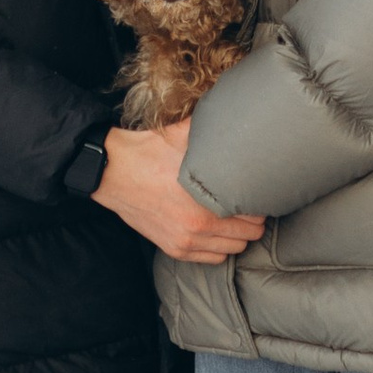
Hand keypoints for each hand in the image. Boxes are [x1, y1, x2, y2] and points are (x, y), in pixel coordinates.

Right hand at [92, 120, 265, 262]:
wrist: (112, 172)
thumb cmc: (148, 152)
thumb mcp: (183, 135)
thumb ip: (212, 129)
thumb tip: (235, 113)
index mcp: (204, 203)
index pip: (253, 215)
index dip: (259, 202)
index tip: (258, 192)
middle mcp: (197, 228)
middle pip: (248, 236)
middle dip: (253, 221)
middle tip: (250, 205)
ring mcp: (185, 242)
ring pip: (232, 250)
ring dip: (238, 236)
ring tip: (235, 218)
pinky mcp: (173, 248)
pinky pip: (212, 259)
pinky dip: (219, 248)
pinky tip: (218, 231)